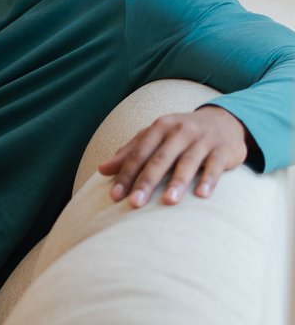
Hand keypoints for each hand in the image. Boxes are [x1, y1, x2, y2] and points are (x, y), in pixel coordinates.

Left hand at [98, 105, 249, 207]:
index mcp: (160, 128)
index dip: (126, 174)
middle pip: (160, 158)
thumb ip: (130, 152)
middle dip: (147, 181)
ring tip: (168, 201)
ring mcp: (203, 139)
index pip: (139, 153)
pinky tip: (202, 195)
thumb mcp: (155, 137)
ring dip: (178, 181)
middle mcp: (180, 131)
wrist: (224, 121)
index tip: (115, 196)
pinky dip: (209, 179)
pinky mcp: (223, 149)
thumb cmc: (181, 133)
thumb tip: (102, 169)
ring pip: (188, 162)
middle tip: (135, 203)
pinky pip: (215, 165)